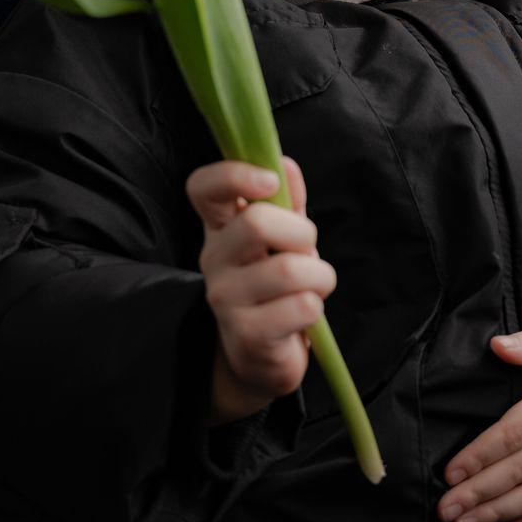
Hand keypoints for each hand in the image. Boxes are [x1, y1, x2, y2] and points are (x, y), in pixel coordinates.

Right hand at [187, 156, 334, 423]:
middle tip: (306, 252)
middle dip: (301, 233)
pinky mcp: (247, 335)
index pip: (202, 187)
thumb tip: (286, 164)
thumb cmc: (275, 287)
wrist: (261, 357)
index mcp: (219, 228)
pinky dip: (316, 308)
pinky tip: (304, 316)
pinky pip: (302, 307)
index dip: (233, 174)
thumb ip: (287, 202)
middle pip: (255, 222)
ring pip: (289, 269)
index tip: (269, 181)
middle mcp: (214, 259)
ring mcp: (225, 299)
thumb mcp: (283, 239)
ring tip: (313, 287)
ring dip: (319, 276)